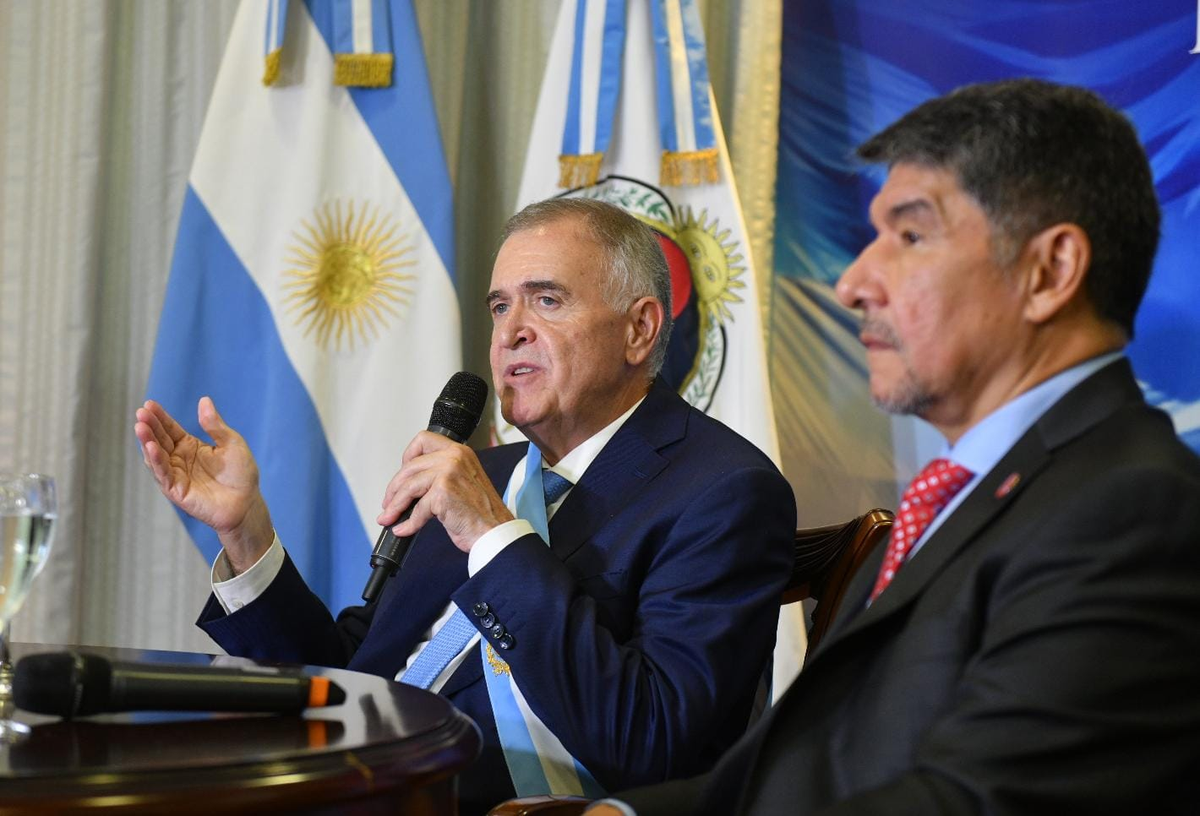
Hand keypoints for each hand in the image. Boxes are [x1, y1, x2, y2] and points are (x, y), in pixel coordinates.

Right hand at [135, 397, 273, 573]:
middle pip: (160, 440)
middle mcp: (179, 459)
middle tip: (141, 413)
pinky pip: (163, 474)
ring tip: (140, 427)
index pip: (170, 429)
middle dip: (150, 426)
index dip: (160, 417)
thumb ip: (215, 425)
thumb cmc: (241, 473)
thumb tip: (204, 400)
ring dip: (147, 442)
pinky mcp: (176, 490)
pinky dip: (155, 461)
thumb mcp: (231, 443)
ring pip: (156, 456)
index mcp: (190, 446)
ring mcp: (176, 474)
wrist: (247, 501)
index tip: (149, 404)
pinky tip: (151, 447)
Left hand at [377, 432, 512, 552]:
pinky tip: (404, 529)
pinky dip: (408, 523)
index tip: (403, 474)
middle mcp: (454, 457)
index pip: (423, 440)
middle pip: (410, 467)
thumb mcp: (463, 482)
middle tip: (389, 503)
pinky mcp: (443, 492)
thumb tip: (408, 486)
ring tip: (390, 517)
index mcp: (460, 452)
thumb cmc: (482, 512)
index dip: (408, 456)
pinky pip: (416, 509)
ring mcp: (448, 473)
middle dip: (394, 488)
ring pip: (408, 486)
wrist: (495, 530)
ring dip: (395, 505)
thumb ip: (440, 475)